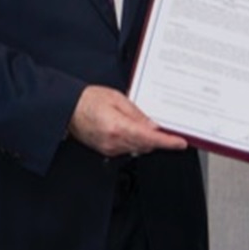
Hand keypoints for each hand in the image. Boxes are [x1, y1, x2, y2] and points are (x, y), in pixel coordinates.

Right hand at [68, 85, 187, 158]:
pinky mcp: (106, 150)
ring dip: (146, 141)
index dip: (167, 142)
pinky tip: (133, 131)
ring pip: (137, 148)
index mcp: (118, 127)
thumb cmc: (88, 100)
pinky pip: (127, 148)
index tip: (180, 143)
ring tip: (147, 127)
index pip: (150, 139)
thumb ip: (137, 114)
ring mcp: (109, 148)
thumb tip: (153, 126)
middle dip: (158, 140)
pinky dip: (134, 141)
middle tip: (168, 131)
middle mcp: (114, 141)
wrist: (68, 108)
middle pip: (146, 146)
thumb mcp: (117, 99)